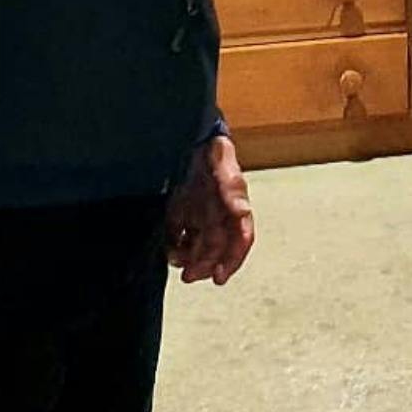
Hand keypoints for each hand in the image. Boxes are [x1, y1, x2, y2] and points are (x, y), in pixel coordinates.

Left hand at [166, 131, 255, 285]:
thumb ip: (233, 189)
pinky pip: (179, 236)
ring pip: (198, 246)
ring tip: (175, 259)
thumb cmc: (211, 149)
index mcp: (234, 207)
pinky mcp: (181, 212)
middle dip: (205, 265)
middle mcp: (218, 214)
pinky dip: (174, 245)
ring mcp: (200, 214)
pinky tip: (168, 248)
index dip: (232, 261)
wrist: (189, 134)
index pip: (239, 240)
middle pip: (216, 249)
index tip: (220, 277)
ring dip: (189, 258)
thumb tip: (243, 212)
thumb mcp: (224, 166)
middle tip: (189, 276)